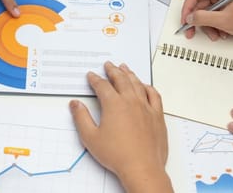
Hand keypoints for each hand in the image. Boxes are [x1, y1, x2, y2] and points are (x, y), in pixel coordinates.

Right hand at [70, 62, 172, 192]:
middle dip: (113, 71)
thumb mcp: (91, 137)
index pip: (102, 86)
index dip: (95, 79)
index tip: (91, 76)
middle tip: (109, 65)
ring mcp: (146, 107)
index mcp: (114, 104)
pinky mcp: (157, 116)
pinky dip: (148, 87)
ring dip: (130, 74)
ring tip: (125, 68)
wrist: (142, 167)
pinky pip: (154, 95)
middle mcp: (131, 102)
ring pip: (138, 84)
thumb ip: (81, 118)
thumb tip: (75, 105)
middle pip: (121, 79)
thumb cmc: (118, 155)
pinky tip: (145, 86)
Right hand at [181, 0, 232, 40]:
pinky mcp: (228, 8)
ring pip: (207, 13)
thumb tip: (189, 17)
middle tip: (191, 33)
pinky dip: (216, 26)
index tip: (184, 22)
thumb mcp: (224, 20)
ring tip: (216, 35)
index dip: (187, 10)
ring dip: (208, 26)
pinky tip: (222, 33)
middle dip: (198, 21)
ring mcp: (224, 0)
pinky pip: (215, 17)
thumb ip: (203, 18)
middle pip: (200, 6)